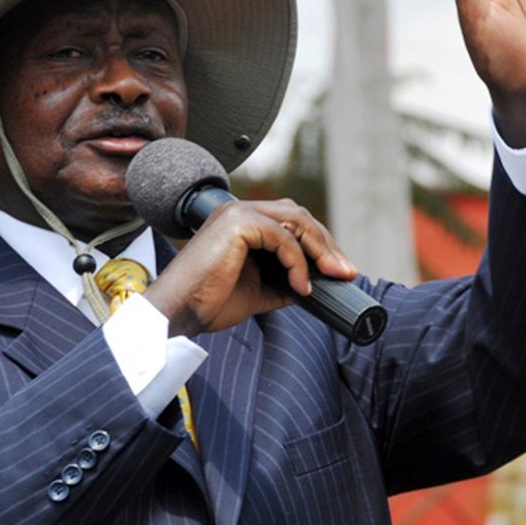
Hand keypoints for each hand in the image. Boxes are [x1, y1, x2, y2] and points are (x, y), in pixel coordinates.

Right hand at [143, 199, 356, 336]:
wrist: (178, 312)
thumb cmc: (208, 302)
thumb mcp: (258, 291)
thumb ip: (283, 281)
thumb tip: (312, 285)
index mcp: (242, 224)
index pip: (292, 222)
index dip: (320, 244)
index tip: (339, 271)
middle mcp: (240, 212)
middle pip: (299, 217)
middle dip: (327, 245)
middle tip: (346, 273)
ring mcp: (238, 214)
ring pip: (296, 222)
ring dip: (320, 250)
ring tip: (333, 277)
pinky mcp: (238, 223)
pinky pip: (283, 238)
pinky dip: (298, 262)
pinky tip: (301, 286)